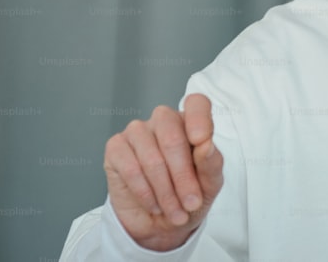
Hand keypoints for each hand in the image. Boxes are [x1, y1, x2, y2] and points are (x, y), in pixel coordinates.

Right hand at [103, 93, 223, 251]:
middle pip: (173, 138)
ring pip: (152, 158)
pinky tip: (154, 205)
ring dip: (165, 191)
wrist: (160, 224)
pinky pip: (131, 169)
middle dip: (183, 177)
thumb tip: (206, 145)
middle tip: (191, 203)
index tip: (201, 141)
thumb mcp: (210, 185)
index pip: (197, 104)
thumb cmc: (189, 196)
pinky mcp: (116, 148)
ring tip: (175, 211)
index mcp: (191, 122)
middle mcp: (164, 121)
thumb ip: (212, 163)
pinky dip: (145, 192)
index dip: (199, 119)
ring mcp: (137, 131)